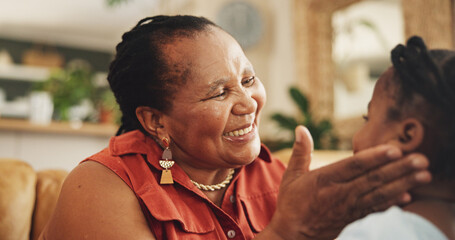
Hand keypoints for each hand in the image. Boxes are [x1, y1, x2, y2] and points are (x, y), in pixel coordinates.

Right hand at [267, 126, 430, 239]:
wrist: (293, 235)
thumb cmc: (292, 203)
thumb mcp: (292, 176)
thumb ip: (300, 152)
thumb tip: (301, 128)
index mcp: (324, 179)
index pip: (353, 166)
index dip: (375, 158)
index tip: (395, 150)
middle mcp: (340, 193)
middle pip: (373, 179)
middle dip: (399, 169)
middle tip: (421, 160)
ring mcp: (348, 207)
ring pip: (380, 194)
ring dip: (404, 183)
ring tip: (423, 175)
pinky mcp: (353, 218)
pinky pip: (376, 209)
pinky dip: (393, 202)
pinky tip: (408, 195)